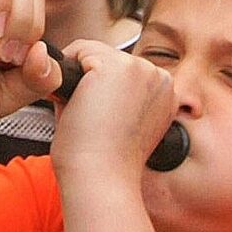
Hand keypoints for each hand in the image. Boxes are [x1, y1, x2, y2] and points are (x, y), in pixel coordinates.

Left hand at [48, 39, 176, 188]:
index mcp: (165, 93)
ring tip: (82, 112)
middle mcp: (159, 77)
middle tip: (86, 117)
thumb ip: (114, 94)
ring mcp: (140, 68)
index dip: (101, 91)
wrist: (101, 180)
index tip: (98, 119)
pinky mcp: (115, 66)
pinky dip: (65, 73)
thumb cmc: (104, 163)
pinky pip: (78, 51)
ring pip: (92, 53)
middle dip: (88, 82)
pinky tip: (74, 102)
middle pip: (107, 58)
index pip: (123, 73)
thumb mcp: (119, 122)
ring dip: (78, 78)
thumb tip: (86, 76)